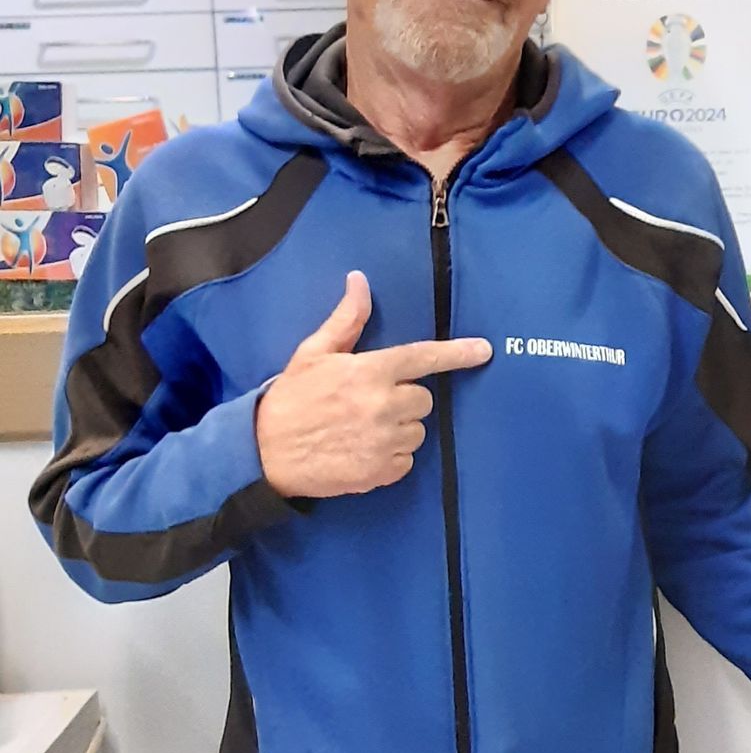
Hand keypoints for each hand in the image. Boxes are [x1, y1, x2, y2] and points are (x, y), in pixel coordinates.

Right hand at [255, 272, 491, 499]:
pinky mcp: (383, 471)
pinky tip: (363, 450)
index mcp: (369, 372)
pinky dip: (391, 457)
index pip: (422, 357)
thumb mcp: (313, 353)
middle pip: (424, 400)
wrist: (265, 452)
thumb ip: (347, 321)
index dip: (456, 354)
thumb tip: (360, 281)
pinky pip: (407, 460)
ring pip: (418, 431)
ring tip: (363, 429)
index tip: (483, 351)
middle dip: (404, 400)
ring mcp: (385, 441)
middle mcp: (383, 405)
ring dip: (399, 430)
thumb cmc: (291, 398)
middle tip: (371, 403)